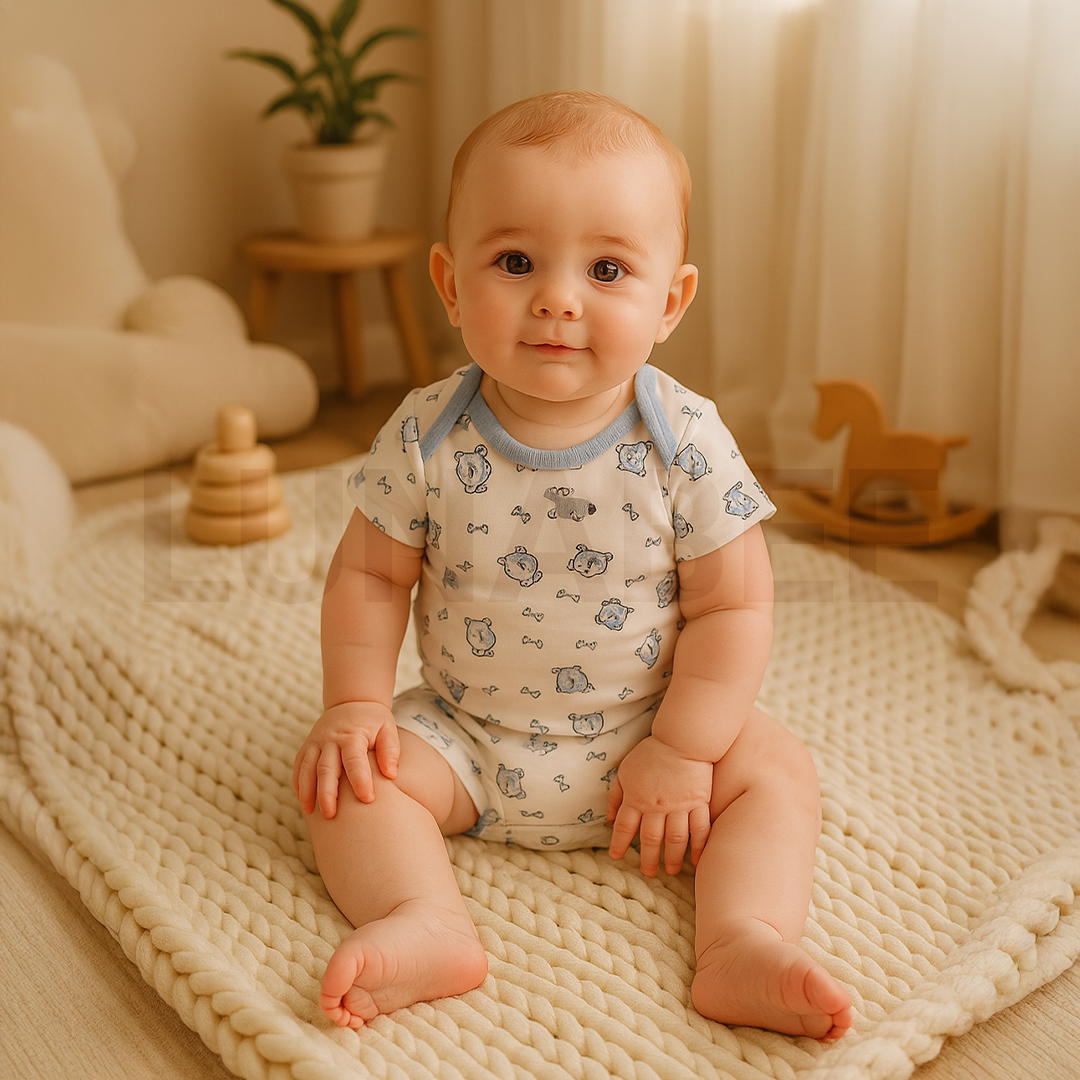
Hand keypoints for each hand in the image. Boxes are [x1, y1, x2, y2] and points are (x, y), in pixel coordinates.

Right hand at [292, 701, 399, 818]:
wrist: (352, 700)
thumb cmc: (374, 721)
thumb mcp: (387, 729)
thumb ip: (390, 750)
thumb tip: (391, 774)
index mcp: (352, 735)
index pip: (354, 761)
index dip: (360, 780)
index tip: (367, 800)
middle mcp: (330, 739)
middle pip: (326, 768)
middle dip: (327, 793)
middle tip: (331, 815)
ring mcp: (316, 742)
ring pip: (307, 768)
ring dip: (308, 792)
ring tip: (312, 812)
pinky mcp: (307, 746)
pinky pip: (299, 766)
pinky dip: (299, 784)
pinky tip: (303, 801)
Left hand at [607, 736, 712, 875]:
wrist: (682, 739)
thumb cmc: (652, 752)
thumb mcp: (625, 770)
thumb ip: (616, 794)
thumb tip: (608, 818)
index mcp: (636, 797)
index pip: (624, 827)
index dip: (619, 843)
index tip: (617, 857)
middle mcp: (656, 806)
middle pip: (650, 838)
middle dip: (648, 858)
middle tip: (648, 872)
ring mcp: (679, 806)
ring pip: (675, 839)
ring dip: (672, 858)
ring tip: (671, 871)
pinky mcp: (699, 802)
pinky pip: (700, 830)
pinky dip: (699, 847)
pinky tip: (697, 860)